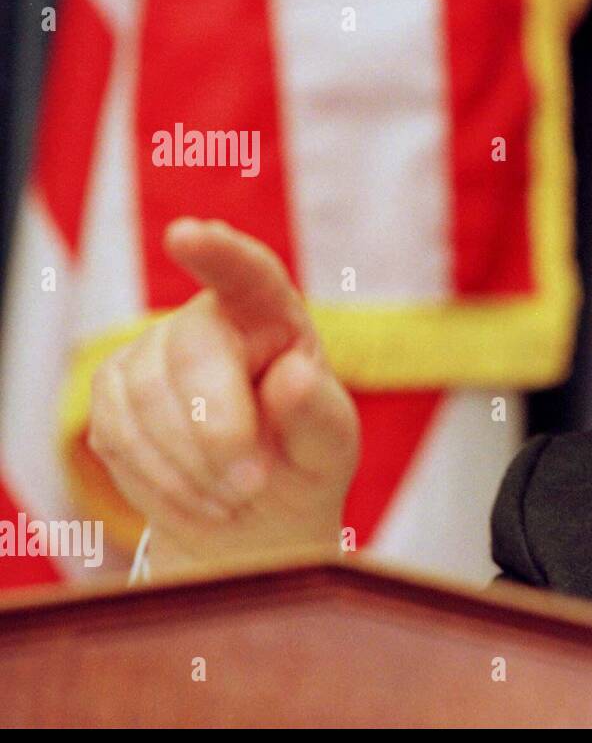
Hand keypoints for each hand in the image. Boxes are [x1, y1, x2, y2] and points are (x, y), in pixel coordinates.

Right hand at [88, 218, 358, 572]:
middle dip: (218, 433)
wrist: (250, 507)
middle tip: (250, 487)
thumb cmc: (303, 460)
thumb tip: (294, 376)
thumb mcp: (330, 446)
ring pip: (146, 401)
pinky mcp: (111, 389)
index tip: (189, 234)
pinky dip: (160, 480)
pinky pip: (118, 433)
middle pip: (192, 355)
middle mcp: (208, 318)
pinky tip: (197, 494)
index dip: (218, 253)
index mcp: (273, 314)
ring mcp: (152, 349)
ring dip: (192, 468)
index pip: (248, 272)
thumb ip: (318, 415)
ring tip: (234, 495)